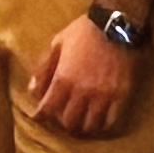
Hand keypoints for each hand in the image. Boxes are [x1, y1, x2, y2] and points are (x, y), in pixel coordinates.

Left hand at [30, 12, 141, 137]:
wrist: (116, 25)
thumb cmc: (83, 32)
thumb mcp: (57, 44)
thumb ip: (44, 68)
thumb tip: (32, 90)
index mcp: (64, 79)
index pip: (48, 108)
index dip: (41, 116)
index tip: (38, 117)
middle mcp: (82, 92)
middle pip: (69, 121)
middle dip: (62, 123)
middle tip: (62, 119)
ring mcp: (103, 96)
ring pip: (90, 125)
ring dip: (82, 127)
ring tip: (80, 124)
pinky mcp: (120, 96)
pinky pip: (111, 120)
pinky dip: (102, 125)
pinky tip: (99, 122)